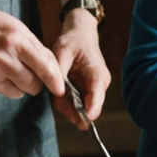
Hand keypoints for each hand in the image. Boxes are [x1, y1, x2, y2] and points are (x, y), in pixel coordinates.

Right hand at [0, 2, 63, 99]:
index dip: (54, 81)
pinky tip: (0, 70)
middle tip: (31, 70)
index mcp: (17, 42)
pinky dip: (9, 85)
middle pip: (34, 84)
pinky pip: (7, 92)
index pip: (43, 67)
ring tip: (12, 66)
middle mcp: (5, 59)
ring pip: (21, 91)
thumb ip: (37, 49)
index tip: (61, 91)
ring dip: (23, 84)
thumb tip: (54, 70)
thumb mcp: (19, 29)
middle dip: (38, 81)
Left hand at [51, 11, 108, 128]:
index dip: (90, 110)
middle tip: (57, 102)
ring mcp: (94, 89)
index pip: (97, 96)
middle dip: (72, 111)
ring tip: (57, 95)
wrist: (80, 34)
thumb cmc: (73, 41)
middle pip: (88, 108)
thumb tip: (57, 90)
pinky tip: (59, 94)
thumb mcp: (63, 51)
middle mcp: (99, 85)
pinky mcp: (87, 91)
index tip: (84, 122)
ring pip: (82, 108)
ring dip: (67, 107)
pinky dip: (67, 102)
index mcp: (97, 74)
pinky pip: (77, 103)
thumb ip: (60, 71)